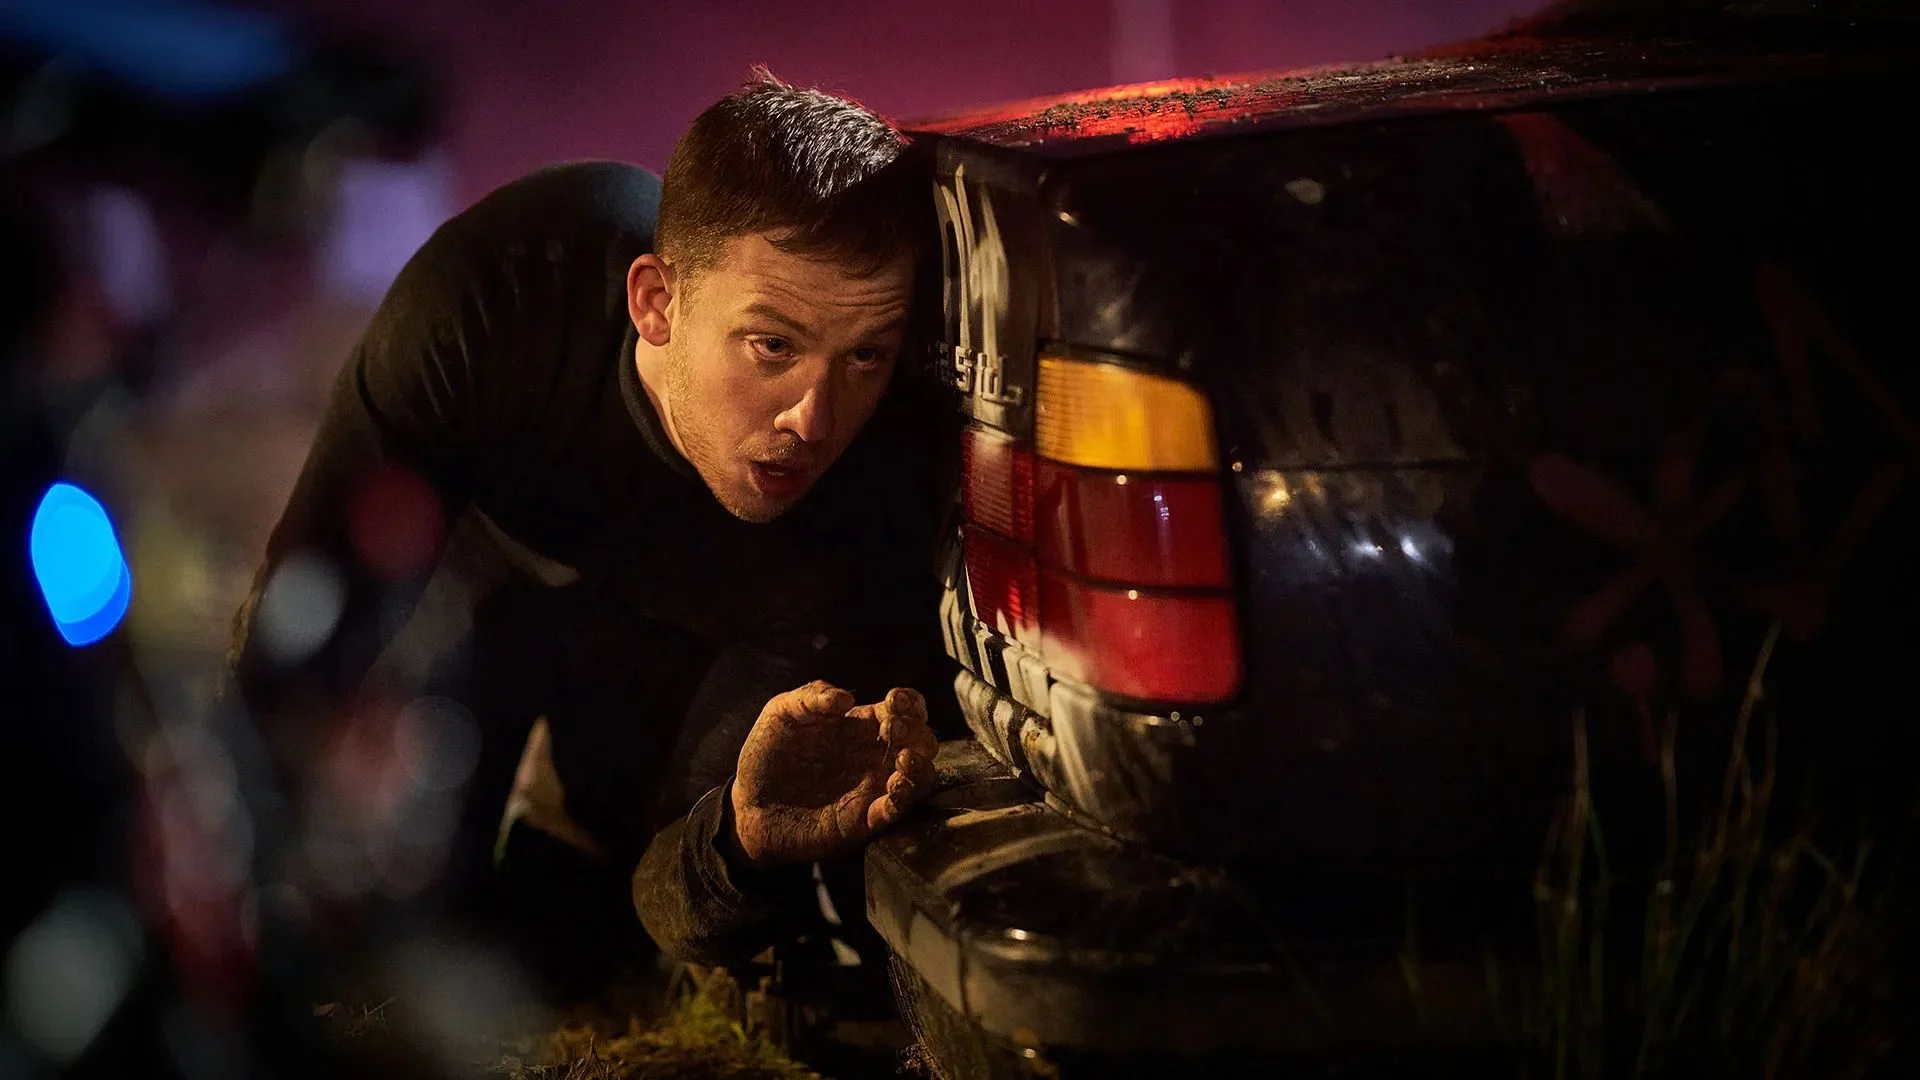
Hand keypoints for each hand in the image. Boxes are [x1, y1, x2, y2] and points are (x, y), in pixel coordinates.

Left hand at [729, 682, 938, 866]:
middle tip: (892, 730)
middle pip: (922, 740)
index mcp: (861, 726)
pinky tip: (894, 784)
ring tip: (902, 758)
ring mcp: (872, 789)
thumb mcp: (781, 713)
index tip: (895, 701)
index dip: (910, 702)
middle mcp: (873, 757)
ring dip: (921, 764)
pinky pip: (899, 810)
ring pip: (921, 776)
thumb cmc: (766, 757)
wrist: (747, 806)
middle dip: (916, 730)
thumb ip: (810, 695)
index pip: (905, 710)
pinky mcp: (863, 821)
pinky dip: (905, 796)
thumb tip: (846, 699)